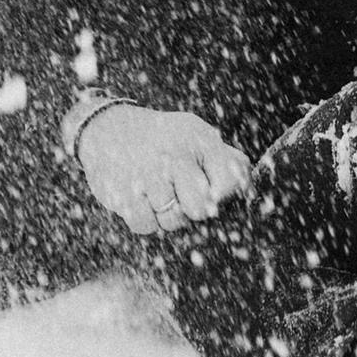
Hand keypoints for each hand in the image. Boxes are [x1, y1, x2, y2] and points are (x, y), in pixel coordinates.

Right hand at [77, 105, 251, 235]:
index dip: (221, 196)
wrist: (106, 129)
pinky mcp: (121, 191)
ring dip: (166, 216)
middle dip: (191, 210)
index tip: (210, 193)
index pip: (230, 183)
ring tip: (158, 195)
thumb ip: (226, 160)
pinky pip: (145, 226)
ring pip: (172, 221)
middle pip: (200, 208)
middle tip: (180, 196)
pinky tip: (141, 200)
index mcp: (199, 139)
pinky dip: (144, 220)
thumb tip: (250, 187)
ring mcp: (146, 173)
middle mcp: (174, 154)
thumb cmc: (163, 139)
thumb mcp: (196, 136)